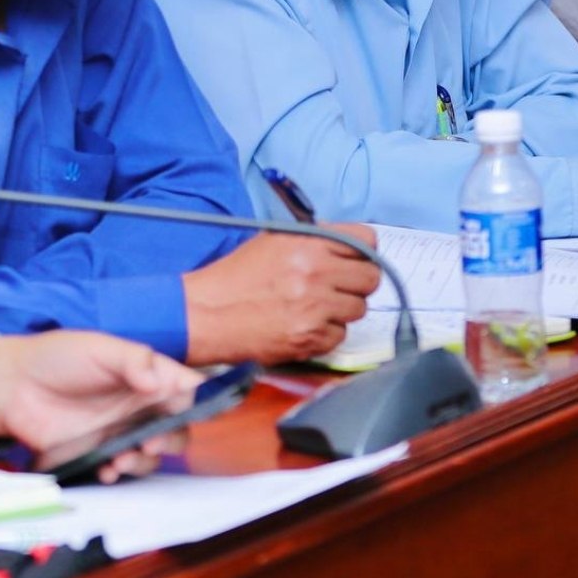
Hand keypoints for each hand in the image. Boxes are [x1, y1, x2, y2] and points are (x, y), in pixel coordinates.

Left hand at [0, 331, 201, 480]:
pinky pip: (123, 469)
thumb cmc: (57, 358)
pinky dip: (121, 473)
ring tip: (123, 458)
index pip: (187, 389)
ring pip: (153, 454)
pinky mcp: (99, 453)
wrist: (10, 387)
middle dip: (172, 439)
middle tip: (152, 442)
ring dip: (146, 461)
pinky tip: (107, 468)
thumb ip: (134, 361)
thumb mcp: (98, 348)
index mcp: (147, 376)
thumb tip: (161, 384)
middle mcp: (140, 406)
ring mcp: (120, 432)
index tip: (196, 411)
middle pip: (177, 428)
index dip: (200, 401)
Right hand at [181, 225, 380, 363]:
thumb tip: (350, 246)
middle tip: (339, 287)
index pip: (367, 240)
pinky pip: (339, 336)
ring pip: (359, 310)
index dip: (363, 251)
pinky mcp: (310, 338)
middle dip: (357, 283)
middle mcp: (317, 272)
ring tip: (314, 308)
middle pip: (371, 278)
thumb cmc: (237, 276)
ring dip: (341, 310)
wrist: (207, 314)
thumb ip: (314, 239)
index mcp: (309, 242)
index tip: (353, 260)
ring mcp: (315, 308)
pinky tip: (303, 326)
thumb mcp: (274, 241)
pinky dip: (325, 334)